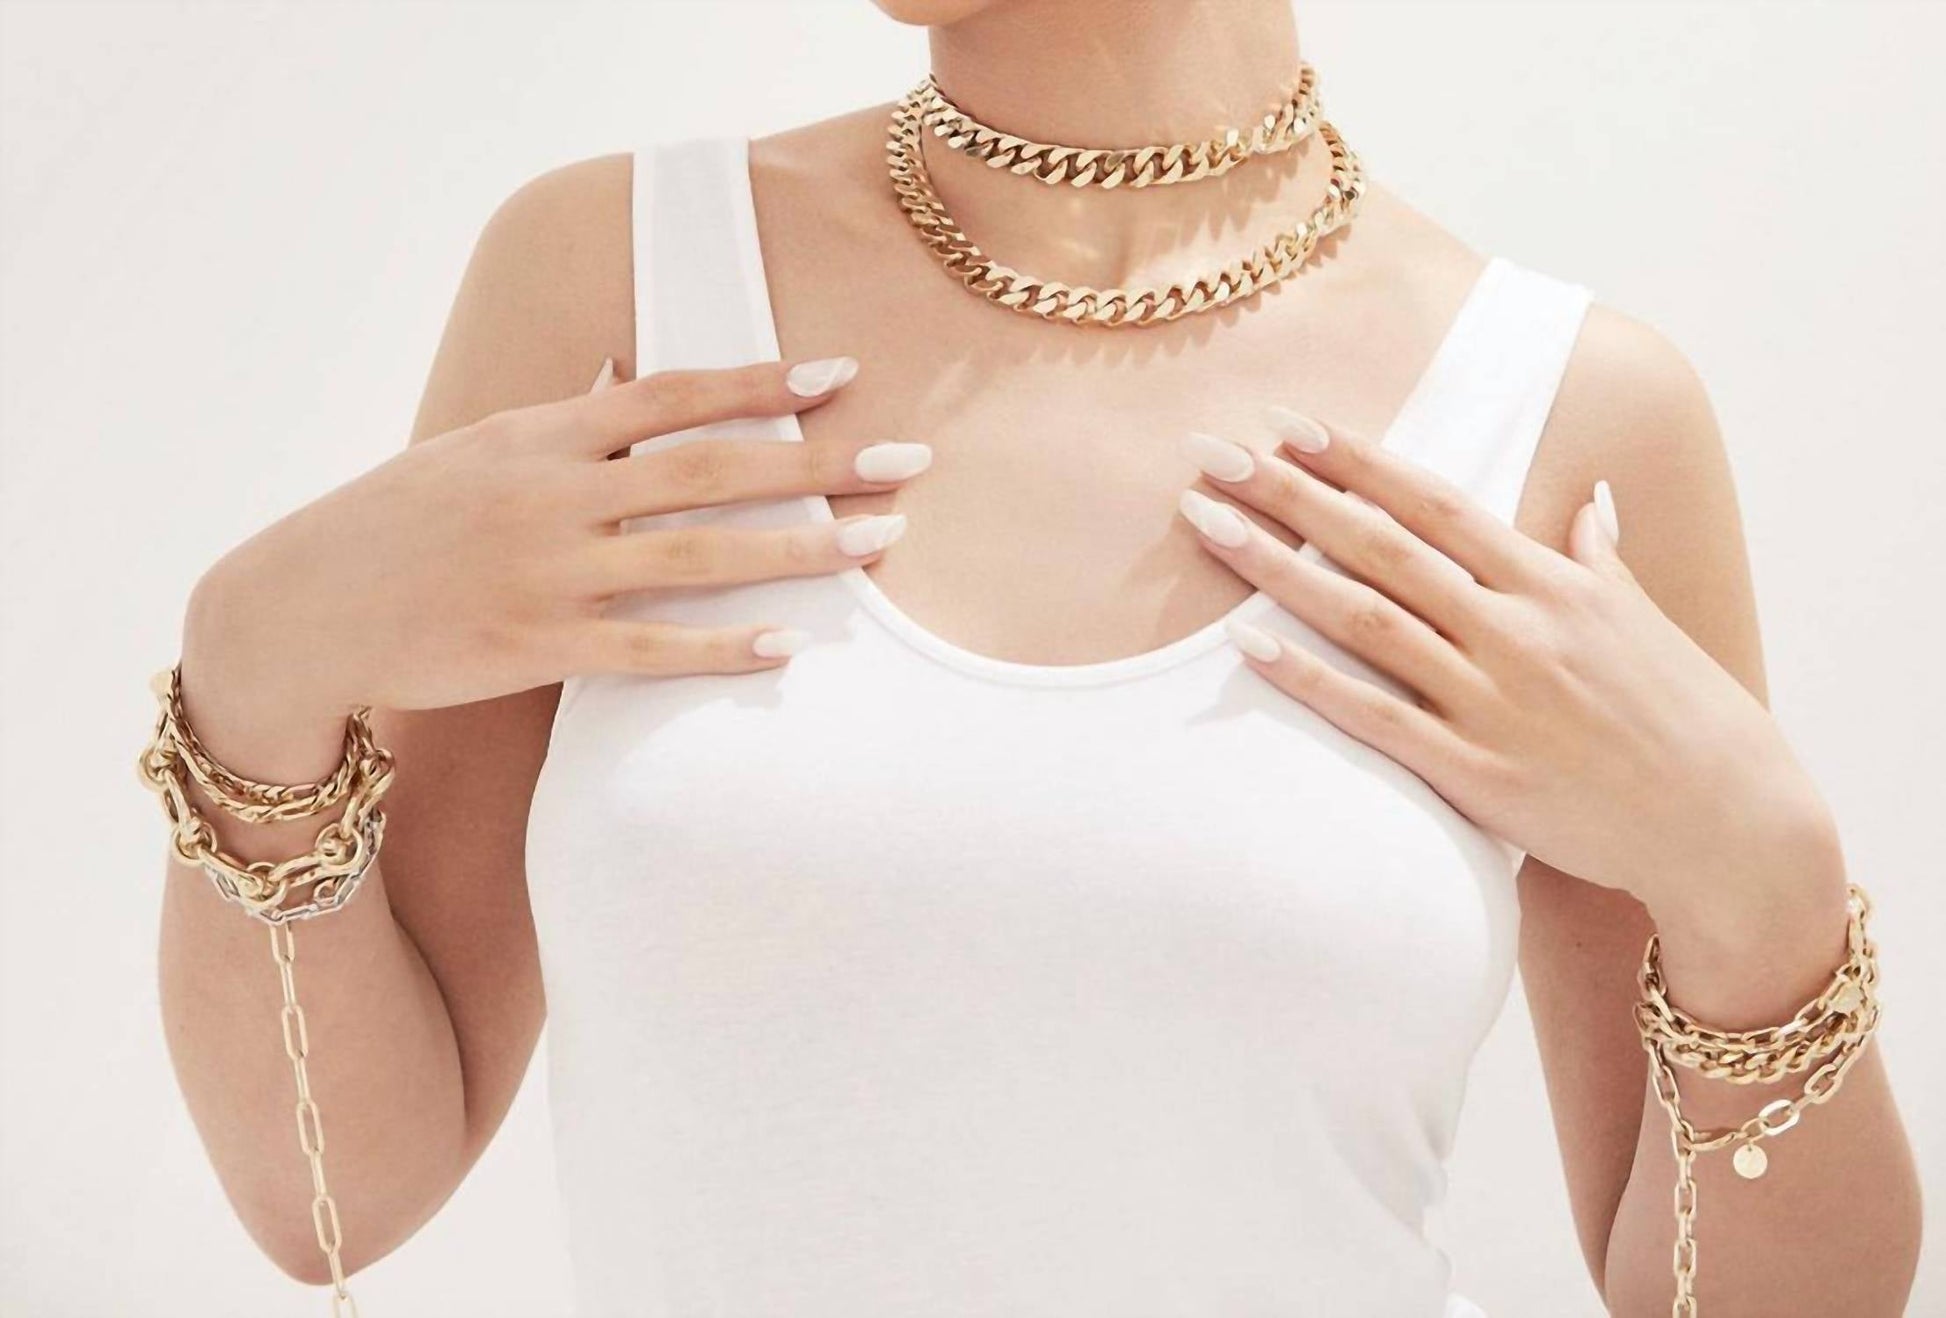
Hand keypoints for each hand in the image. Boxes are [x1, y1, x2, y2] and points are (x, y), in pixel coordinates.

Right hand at [183, 356, 930, 721]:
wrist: (299, 609)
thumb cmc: (395, 525)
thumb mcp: (472, 447)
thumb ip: (561, 423)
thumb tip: (628, 375)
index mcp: (538, 434)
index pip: (668, 395)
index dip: (758, 384)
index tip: (840, 374)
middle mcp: (550, 494)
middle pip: (708, 470)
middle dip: (817, 461)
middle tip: (908, 459)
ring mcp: (544, 572)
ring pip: (695, 556)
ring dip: (800, 548)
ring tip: (882, 544)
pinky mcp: (533, 649)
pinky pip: (648, 649)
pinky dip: (720, 647)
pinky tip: (790, 645)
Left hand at [1174, 412, 1842, 932]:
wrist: (1726, 821)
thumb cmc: (1684, 715)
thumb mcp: (1642, 618)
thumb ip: (1599, 556)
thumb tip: (1588, 502)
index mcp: (1551, 581)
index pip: (1434, 502)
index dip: (1357, 460)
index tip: (1291, 423)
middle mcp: (1515, 628)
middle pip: (1380, 545)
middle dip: (1290, 492)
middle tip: (1212, 453)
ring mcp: (1492, 699)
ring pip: (1364, 617)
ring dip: (1276, 566)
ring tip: (1206, 524)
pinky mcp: (1476, 772)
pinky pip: (1374, 715)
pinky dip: (1308, 677)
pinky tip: (1245, 644)